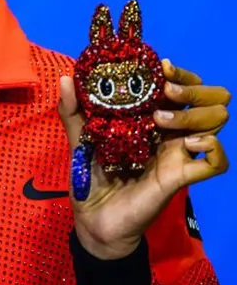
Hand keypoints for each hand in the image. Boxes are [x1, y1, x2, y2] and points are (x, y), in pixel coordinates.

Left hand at [59, 61, 229, 259]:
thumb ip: (72, 111)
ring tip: (163, 120)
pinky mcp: (180, 177)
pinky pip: (216, 163)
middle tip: (166, 91)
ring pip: (215, 122)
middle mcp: (169, 133)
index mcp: (149, 119)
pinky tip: (189, 144)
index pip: (180, 86)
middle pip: (208, 99)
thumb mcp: (79, 139)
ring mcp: (178, 154)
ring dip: (194, 114)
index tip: (160, 66)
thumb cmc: (91, 177)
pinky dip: (212, 148)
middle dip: (193, 88)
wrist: (93, 218)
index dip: (178, 73)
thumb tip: (67, 77)